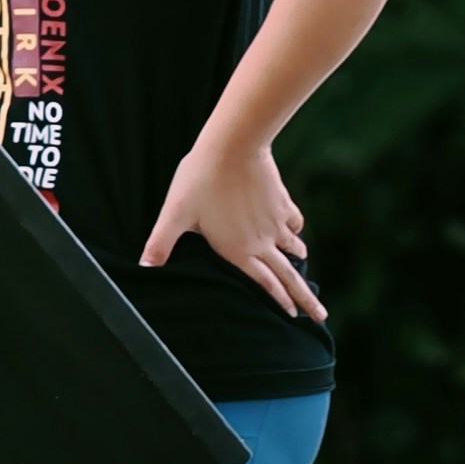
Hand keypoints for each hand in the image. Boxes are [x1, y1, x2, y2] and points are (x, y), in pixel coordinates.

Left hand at [138, 136, 324, 320]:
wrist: (233, 146)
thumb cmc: (200, 179)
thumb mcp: (175, 214)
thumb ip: (160, 243)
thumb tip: (144, 268)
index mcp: (239, 250)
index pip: (264, 284)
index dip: (279, 302)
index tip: (294, 317)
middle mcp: (262, 241)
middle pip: (289, 276)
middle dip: (305, 299)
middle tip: (320, 317)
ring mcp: (275, 222)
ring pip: (295, 249)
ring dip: (300, 263)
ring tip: (303, 270)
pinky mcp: (281, 201)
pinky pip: (294, 223)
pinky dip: (295, 231)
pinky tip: (293, 231)